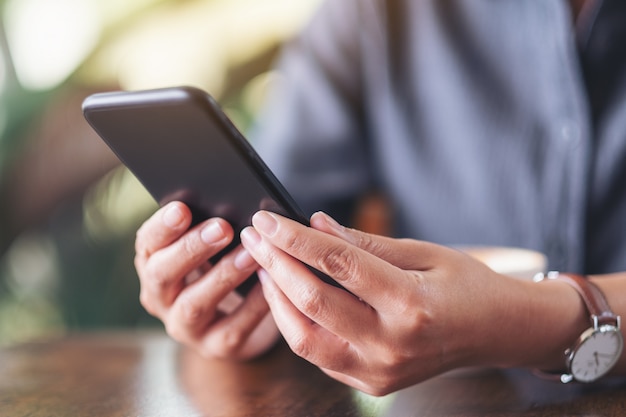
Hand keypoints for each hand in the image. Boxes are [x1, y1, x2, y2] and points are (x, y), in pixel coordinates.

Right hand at [134, 202, 279, 359]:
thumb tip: (233, 200)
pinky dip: (252, 305)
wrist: (239, 319)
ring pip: (195, 304)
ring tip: (250, 254)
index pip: (147, 244)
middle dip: (191, 249)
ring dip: (222, 276)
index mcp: (153, 264)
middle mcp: (161, 298)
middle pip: (163, 274)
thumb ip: (210, 227)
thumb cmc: (221, 267)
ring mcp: (185, 327)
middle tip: (222, 227)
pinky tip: (269, 283)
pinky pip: (232, 328)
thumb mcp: (209, 247)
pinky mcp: (216, 347)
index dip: (162, 227)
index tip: (183, 208)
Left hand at [240, 211, 559, 394]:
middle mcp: (392, 344)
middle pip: (312, 302)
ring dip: (276, 298)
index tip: (267, 218)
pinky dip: (296, 323)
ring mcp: (379, 371)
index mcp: (411, 304)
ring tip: (264, 265)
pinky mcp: (371, 383)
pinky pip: (318, 354)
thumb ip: (365, 242)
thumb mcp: (423, 252)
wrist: (493, 333)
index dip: (295, 238)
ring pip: (304, 338)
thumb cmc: (465, 285)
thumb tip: (314, 224)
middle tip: (253, 236)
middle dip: (275, 264)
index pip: (337, 264)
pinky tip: (287, 295)